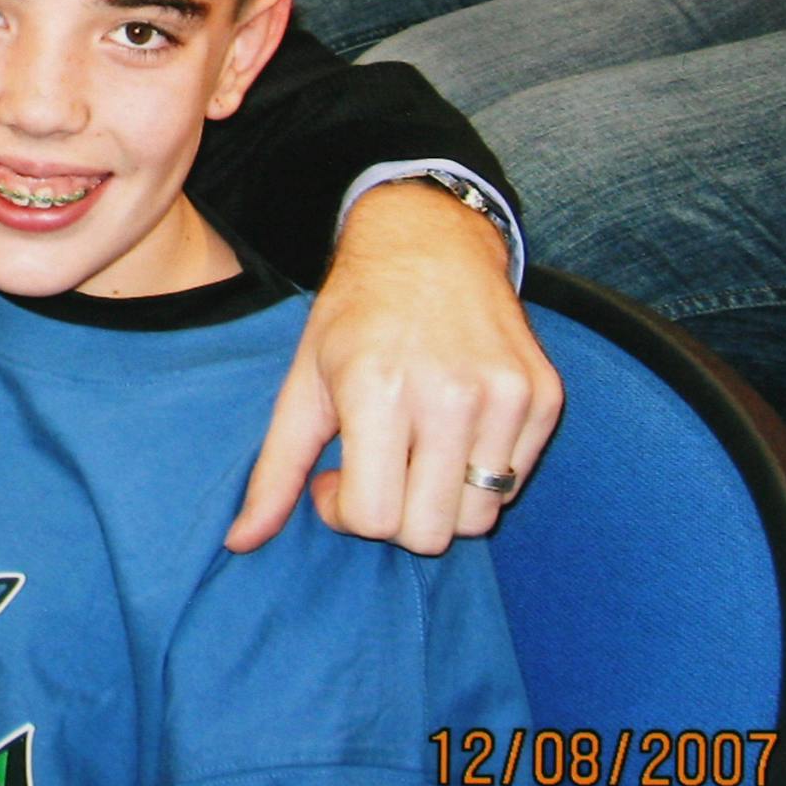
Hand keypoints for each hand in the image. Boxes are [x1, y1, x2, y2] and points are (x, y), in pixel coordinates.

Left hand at [227, 181, 562, 555]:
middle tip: (376, 470)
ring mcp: (506, 396)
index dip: (346, 513)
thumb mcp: (303, 382)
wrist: (429, 242)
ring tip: (413, 453)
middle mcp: (450, 395)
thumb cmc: (354, 315)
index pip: (373, 519)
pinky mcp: (546, 395)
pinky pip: (515, 481)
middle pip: (430, 532)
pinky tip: (452, 429)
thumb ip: (275, 469)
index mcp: (379, 390)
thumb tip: (240, 543)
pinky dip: (481, 472)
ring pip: (479, 517)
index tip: (336, 480)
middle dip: (394, 516)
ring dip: (440, 501)